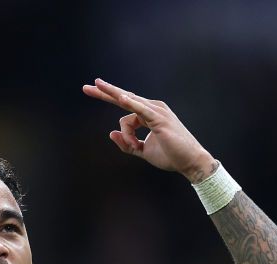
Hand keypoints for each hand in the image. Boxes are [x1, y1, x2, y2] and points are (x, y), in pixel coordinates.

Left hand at [82, 77, 216, 181]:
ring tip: (128, 137)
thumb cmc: (170, 155)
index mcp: (148, 113)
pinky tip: (120, 98)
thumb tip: (111, 133)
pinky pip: (141, 110)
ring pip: (129, 109)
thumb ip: (127, 144)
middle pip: (124, 97)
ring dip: (127, 131)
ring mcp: (157, 111)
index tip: (91, 89)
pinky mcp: (160, 119)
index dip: (108, 96)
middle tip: (86, 87)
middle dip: (105, 92)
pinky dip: (132, 103)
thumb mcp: (142, 151)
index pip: (124, 103)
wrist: (190, 163)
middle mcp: (152, 108)